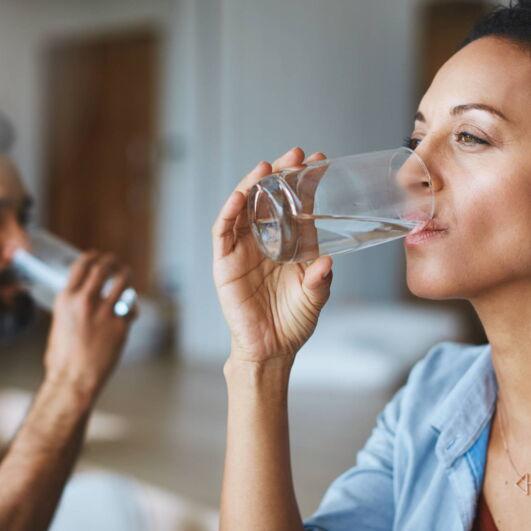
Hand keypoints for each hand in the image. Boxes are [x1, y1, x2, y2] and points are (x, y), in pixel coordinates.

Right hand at [43, 252, 134, 400]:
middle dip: (113, 262)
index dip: (93, 256)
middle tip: (117, 264)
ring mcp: (105, 312)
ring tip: (127, 276)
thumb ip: (73, 305)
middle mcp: (85, 301)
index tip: (99, 256)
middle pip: (104, 267)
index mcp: (66, 299)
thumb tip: (84, 293)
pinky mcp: (121, 325)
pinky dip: (132, 309)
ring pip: (123, 281)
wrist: (73, 379)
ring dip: (127, 276)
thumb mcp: (60, 322)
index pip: (82, 265)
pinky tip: (130, 313)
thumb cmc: (64, 356)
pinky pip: (131, 308)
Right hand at [213, 147, 332, 366]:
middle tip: (295, 155)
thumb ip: (320, 280)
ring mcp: (243, 250)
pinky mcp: (225, 263)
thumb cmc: (292, 322)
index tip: (320, 162)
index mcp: (289, 245)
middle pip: (269, 199)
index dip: (306, 184)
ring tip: (266, 168)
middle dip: (280, 175)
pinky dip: (229, 212)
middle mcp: (266, 241)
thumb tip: (327, 260)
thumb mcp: (314, 298)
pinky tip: (239, 196)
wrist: (270, 349)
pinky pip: (223, 233)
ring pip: (244, 209)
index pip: (296, 207)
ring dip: (252, 186)